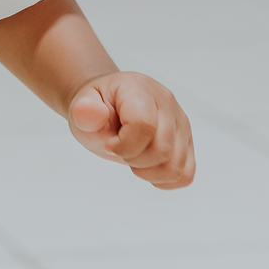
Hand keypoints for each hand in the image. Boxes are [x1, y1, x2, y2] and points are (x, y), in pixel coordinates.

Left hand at [69, 72, 194, 188]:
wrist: (107, 107)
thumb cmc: (97, 108)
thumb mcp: (81, 107)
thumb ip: (84, 111)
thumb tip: (88, 111)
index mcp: (140, 88)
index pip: (144, 125)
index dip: (124, 145)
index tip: (109, 144)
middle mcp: (167, 103)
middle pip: (162, 150)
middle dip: (134, 159)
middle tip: (120, 150)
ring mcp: (181, 123)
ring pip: (175, 167)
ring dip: (148, 172)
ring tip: (133, 156)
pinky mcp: (187, 143)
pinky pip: (185, 175)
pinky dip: (164, 180)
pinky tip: (147, 167)